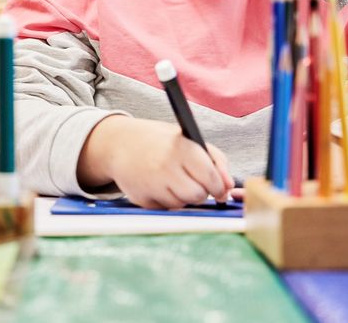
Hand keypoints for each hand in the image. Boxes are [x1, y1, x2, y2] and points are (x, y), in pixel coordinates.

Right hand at [78, 115, 233, 208]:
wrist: (120, 145)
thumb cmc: (159, 142)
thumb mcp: (188, 139)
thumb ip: (215, 160)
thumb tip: (228, 186)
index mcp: (181, 147)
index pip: (210, 176)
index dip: (217, 185)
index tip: (216, 186)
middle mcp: (165, 166)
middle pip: (199, 195)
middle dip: (200, 192)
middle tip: (193, 182)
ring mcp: (151, 183)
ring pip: (182, 204)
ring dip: (182, 197)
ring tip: (172, 180)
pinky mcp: (141, 198)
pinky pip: (166, 209)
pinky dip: (166, 200)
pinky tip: (158, 185)